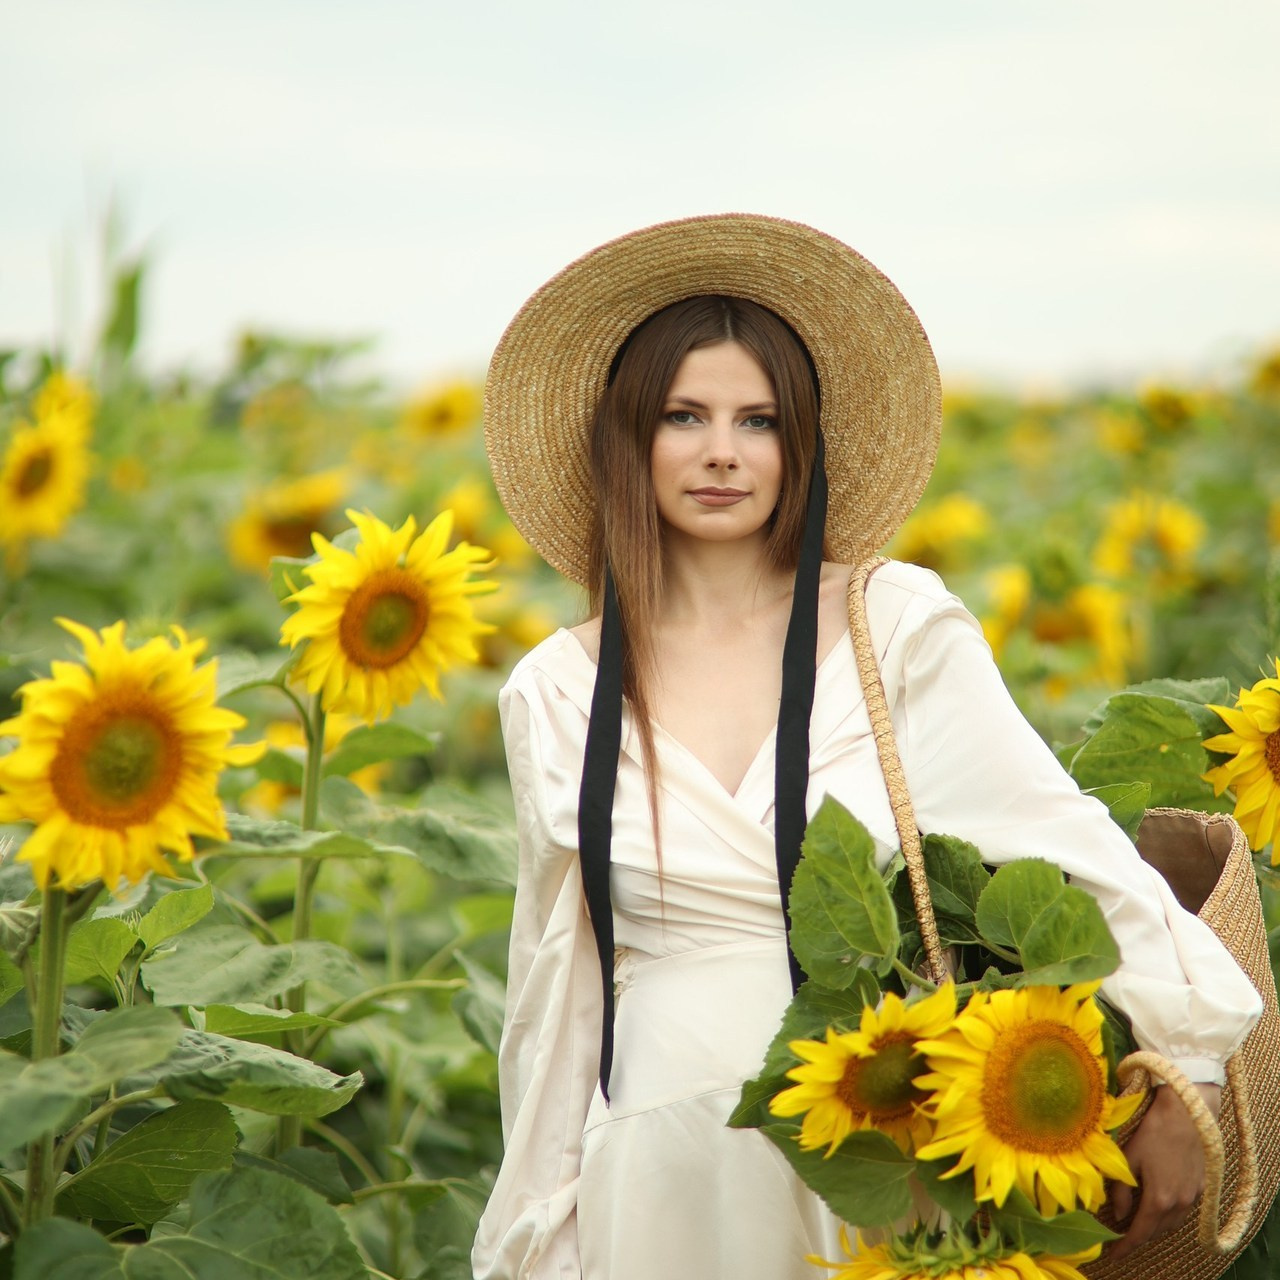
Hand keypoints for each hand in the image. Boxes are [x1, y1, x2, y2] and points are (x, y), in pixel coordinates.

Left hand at [1108, 1082, 1221, 1260]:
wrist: (1187, 1115)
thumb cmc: (1152, 1132)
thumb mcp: (1128, 1158)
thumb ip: (1121, 1190)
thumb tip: (1117, 1214)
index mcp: (1159, 1199)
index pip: (1140, 1233)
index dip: (1126, 1245)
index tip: (1114, 1253)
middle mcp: (1179, 1204)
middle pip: (1157, 1230)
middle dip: (1139, 1235)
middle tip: (1121, 1236)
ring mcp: (1193, 1198)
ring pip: (1172, 1223)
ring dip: (1155, 1226)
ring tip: (1138, 1222)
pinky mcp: (1201, 1189)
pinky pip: (1183, 1212)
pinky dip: (1169, 1215)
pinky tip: (1158, 1205)